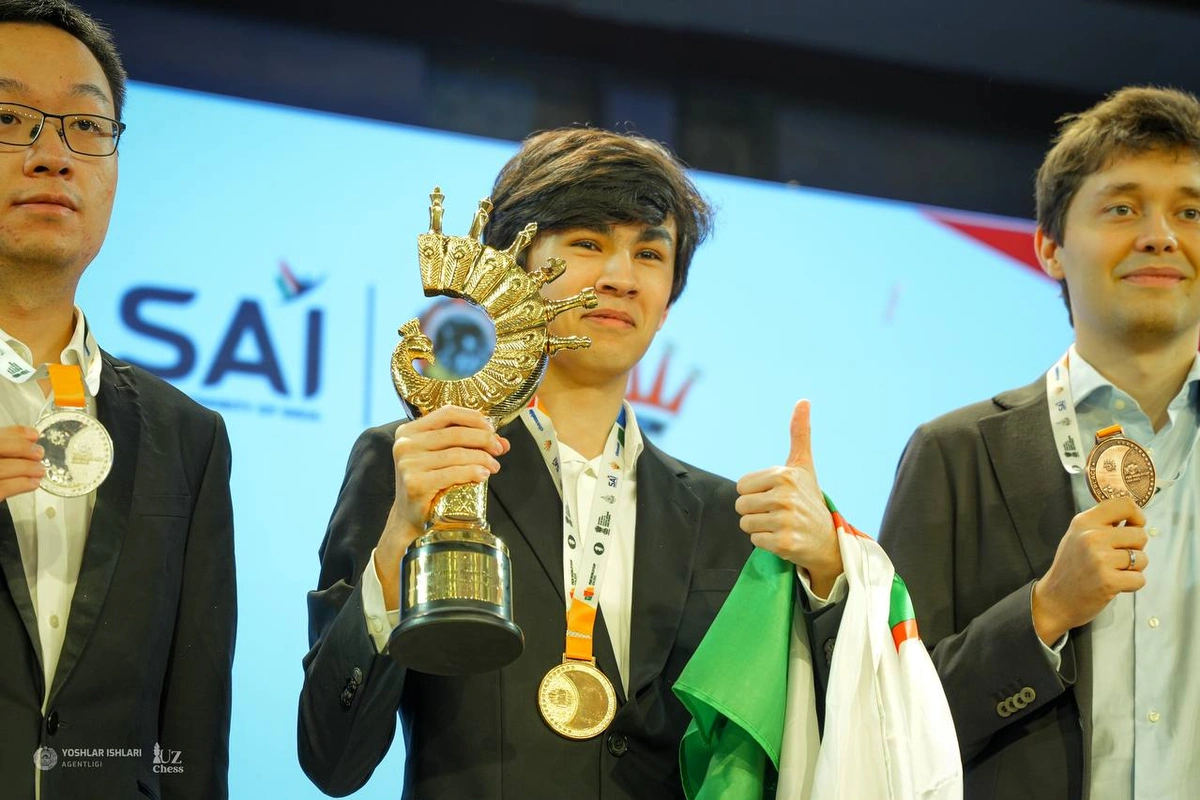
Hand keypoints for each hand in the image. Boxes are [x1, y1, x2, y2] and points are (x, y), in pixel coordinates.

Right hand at [0, 425, 43, 501]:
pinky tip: (33, 483)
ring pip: (1, 469)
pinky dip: (20, 484)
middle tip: (39, 453)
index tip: (34, 435)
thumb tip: (31, 435)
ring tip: (40, 469)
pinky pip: (1, 488)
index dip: (14, 435)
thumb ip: (6, 441)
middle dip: (21, 448)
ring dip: (25, 468)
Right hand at [374, 406, 509, 608]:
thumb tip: (503, 442)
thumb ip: (468, 444)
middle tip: (499, 449)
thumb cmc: (430, 484)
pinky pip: (452, 472)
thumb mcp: (443, 457)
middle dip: (484, 439)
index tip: (491, 428)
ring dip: (482, 458)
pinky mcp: (415, 483)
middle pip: (455, 433)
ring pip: (457, 453)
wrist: (411, 518)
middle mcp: (405, 445)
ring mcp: (408, 464)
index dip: (473, 418)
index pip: (447, 413)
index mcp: (409, 431)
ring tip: (494, 465)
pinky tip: (483, 475)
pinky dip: (472, 472)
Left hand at [735, 400, 841, 595]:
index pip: (741, 486)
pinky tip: (784, 537)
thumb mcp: (803, 465)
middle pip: (740, 506)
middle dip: (756, 511)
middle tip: (778, 512)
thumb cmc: (809, 498)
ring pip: (746, 524)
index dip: (755, 492)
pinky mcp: (784, 543)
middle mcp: (785, 496)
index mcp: (784, 475)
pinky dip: (766, 543)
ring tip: (781, 524)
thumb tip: (803, 400)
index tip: (775, 495)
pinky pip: (755, 541)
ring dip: (760, 527)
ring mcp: (785, 520)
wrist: (828, 539)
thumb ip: (800, 434)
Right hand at [1032, 496, 1147, 644]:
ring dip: (1133, 568)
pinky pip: (1139, 579)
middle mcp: (1092, 536)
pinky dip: (1131, 584)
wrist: (1054, 600)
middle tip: (1116, 558)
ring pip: (1142, 558)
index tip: (1133, 527)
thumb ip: (1101, 525)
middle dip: (1135, 549)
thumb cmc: (1070, 568)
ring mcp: (1100, 559)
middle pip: (1140, 534)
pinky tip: (1114, 585)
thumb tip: (1134, 517)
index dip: (1137, 516)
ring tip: (1113, 572)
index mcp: (1084, 521)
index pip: (1125, 505)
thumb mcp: (1077, 536)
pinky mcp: (1108, 581)